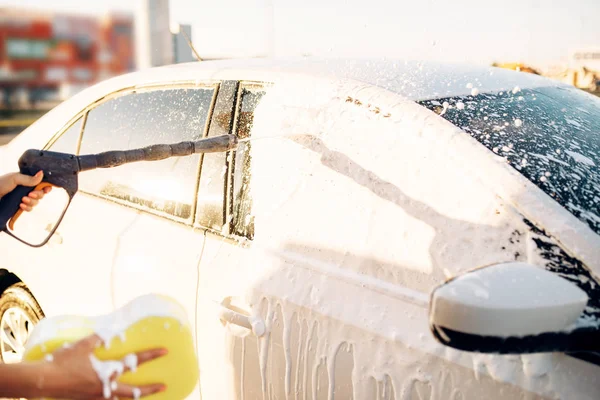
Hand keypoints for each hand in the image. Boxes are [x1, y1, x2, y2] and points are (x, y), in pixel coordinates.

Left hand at [0, 171, 51, 210]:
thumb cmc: (1, 183)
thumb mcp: (15, 178)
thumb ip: (29, 178)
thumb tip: (42, 173)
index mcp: (27, 181)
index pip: (42, 184)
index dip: (46, 187)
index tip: (46, 189)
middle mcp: (27, 190)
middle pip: (41, 194)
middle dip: (38, 195)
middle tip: (30, 194)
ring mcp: (24, 198)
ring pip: (36, 202)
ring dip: (31, 201)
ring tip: (23, 200)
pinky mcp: (20, 206)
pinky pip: (29, 209)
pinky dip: (27, 207)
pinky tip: (21, 205)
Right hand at [41, 334, 166, 399]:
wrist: (43, 381)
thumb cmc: (63, 362)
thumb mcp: (83, 345)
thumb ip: (99, 338)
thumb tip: (110, 331)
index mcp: (108, 372)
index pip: (135, 361)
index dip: (151, 355)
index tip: (165, 351)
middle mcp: (105, 388)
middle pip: (133, 392)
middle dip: (150, 389)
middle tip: (164, 387)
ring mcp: (96, 398)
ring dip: (133, 397)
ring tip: (142, 395)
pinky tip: (115, 398)